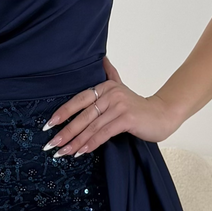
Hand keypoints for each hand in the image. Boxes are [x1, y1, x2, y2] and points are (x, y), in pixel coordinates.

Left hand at [41, 57, 179, 156]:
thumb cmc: (138, 107)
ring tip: (63, 152)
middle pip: (83, 115)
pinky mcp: (127, 119)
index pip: (78, 100)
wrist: (163, 114)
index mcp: (106, 86)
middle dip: (65, 132)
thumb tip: (102, 58)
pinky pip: (104, 133)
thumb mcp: (122, 88)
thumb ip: (110, 74)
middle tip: (51, 144)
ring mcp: (119, 106)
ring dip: (75, 142)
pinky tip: (82, 151)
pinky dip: (91, 143)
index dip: (63, 113)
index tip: (48, 126)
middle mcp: (111, 94)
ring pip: (91, 126)